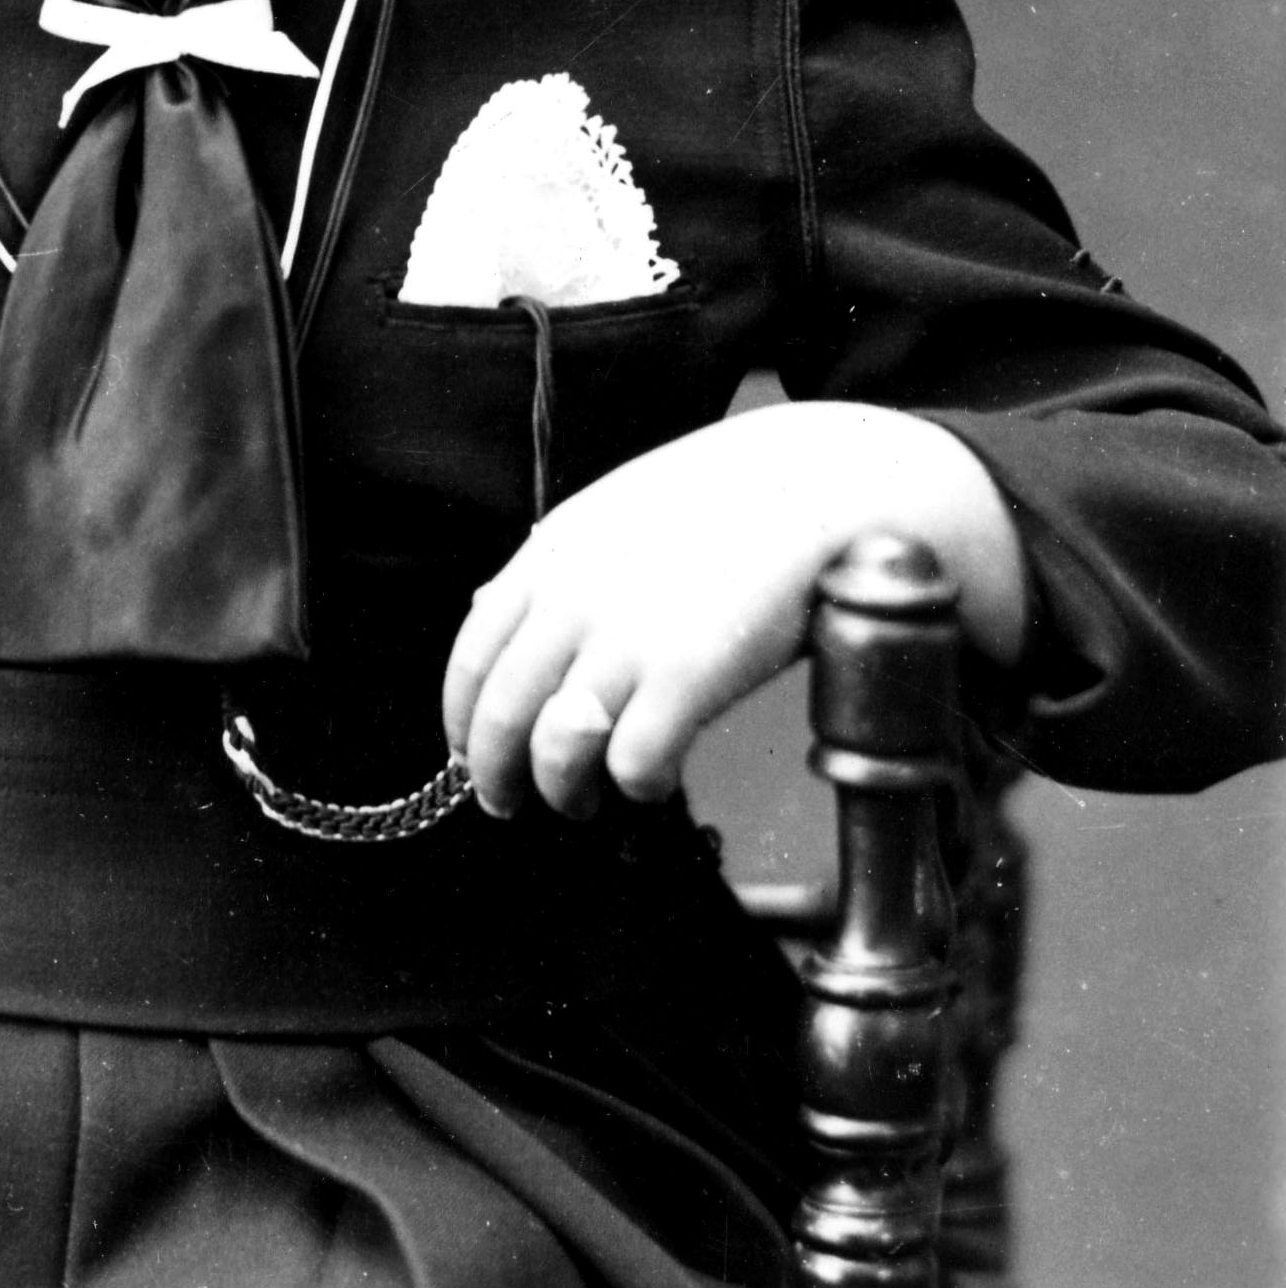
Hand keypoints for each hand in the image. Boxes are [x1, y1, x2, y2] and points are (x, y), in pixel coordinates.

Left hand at [443, 401, 1027, 819]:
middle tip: (507, 803)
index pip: (472, 651)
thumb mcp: (618, 508)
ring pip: (556, 750)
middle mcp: (579, 594)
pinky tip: (651, 783)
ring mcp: (632, 636)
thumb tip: (482, 606)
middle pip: (502, 711)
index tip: (468, 751)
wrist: (826, 485)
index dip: (460, 716)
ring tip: (583, 800)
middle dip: (494, 773)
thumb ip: (553, 564)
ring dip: (560, 791)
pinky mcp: (690, 676)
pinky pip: (634, 765)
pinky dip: (634, 789)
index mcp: (555, 550)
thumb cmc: (730, 501)